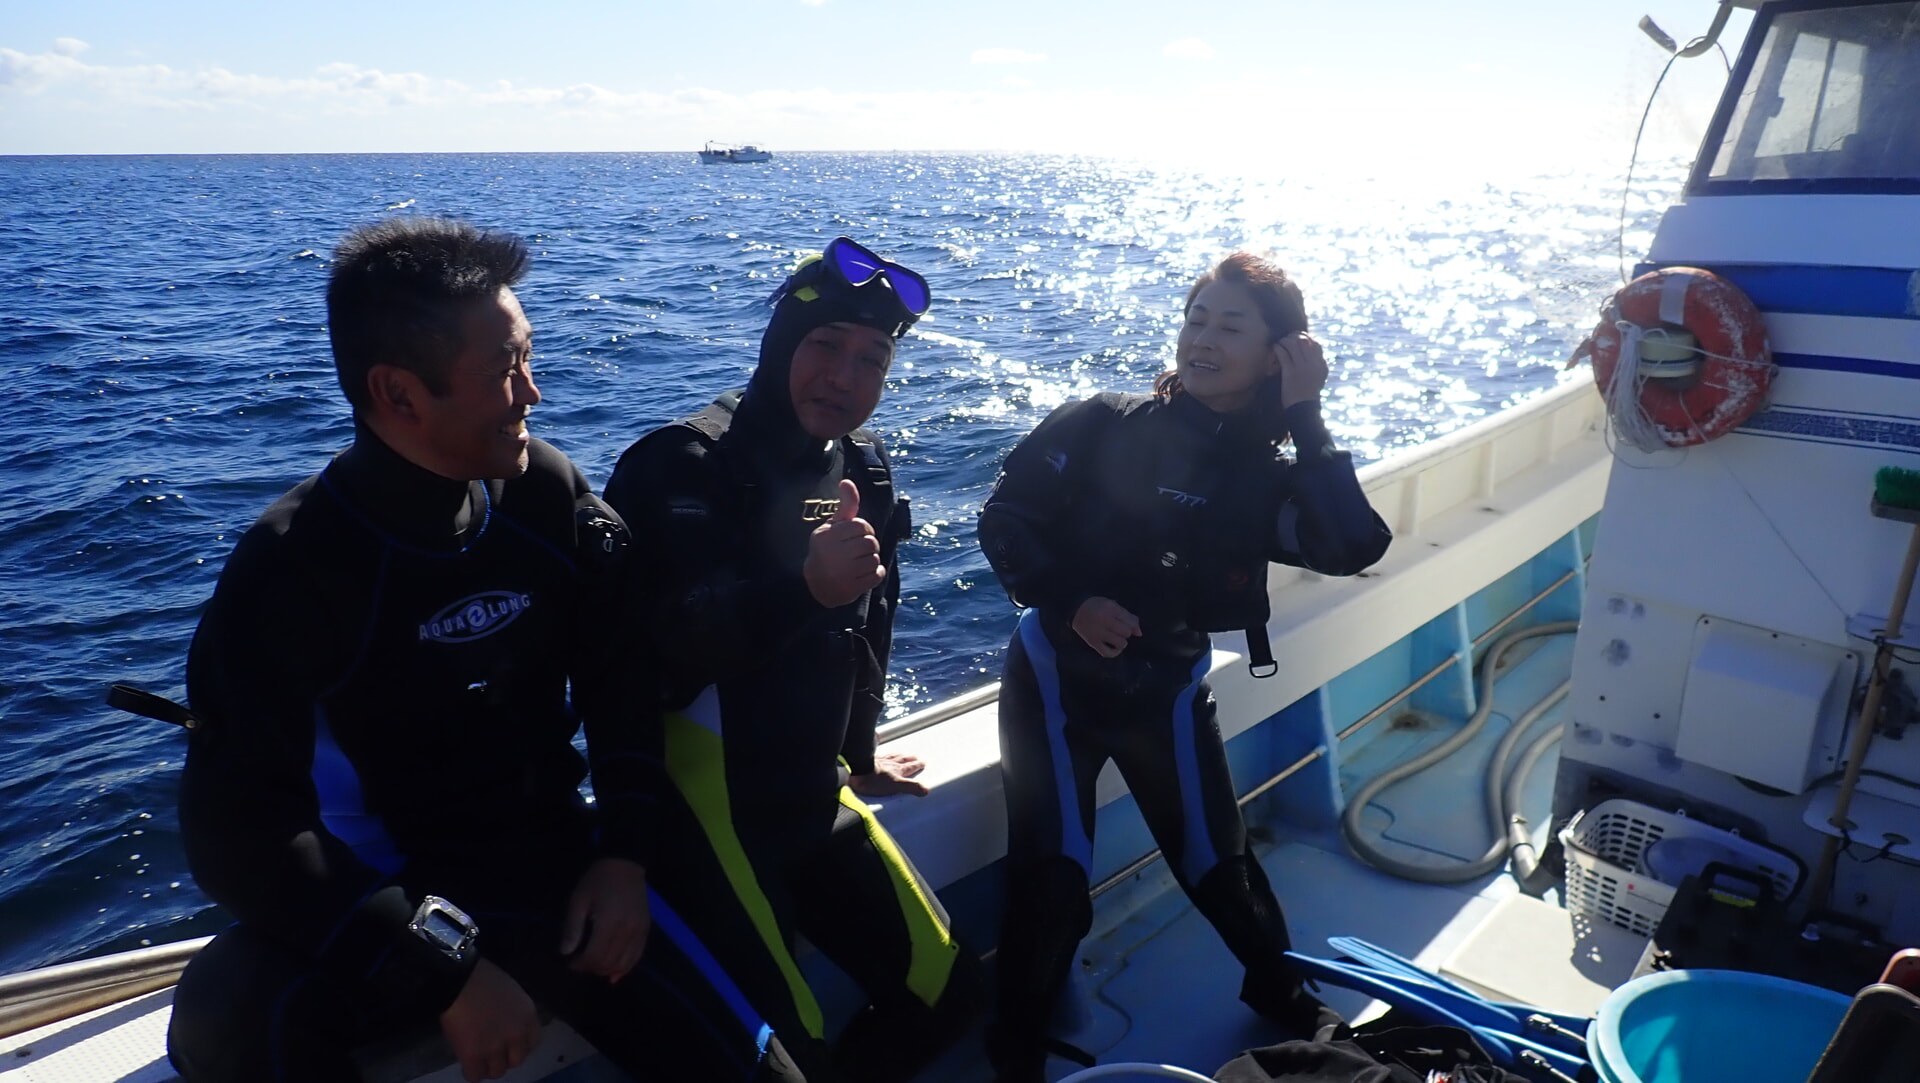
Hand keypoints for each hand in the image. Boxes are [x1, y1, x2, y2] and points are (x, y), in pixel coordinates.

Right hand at [440, 958, 540, 1081]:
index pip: (533, 1043)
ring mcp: (495, 1047)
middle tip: (491, 1052)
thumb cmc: (482, 977)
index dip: (519, 1046)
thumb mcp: (510, 992)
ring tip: (477, 1059)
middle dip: (504, 1058)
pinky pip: (475, 1076)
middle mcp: (517, 1035)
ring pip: (496, 1072)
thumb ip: (514, 1013)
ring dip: (487, 1067)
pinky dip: (470, 1072)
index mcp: (528, 1016)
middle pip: (516, 1061)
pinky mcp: (473, 1056)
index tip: (509, 1045)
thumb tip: (505, 1026)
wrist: (459, 979)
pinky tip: (465, 1063)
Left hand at [559, 857, 649, 983]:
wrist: (624, 864)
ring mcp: (639, 930)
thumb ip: (572, 927)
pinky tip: (613, 973)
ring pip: (624, 963)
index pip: (595, 955)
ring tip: (594, 966)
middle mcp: (628, 929)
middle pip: (609, 962)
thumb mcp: (578, 899)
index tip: (570, 962)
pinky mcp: (646, 929)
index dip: (580, 964)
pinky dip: (625, 968)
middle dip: (592, 968)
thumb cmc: (597, 880)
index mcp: (609, 921)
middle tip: (580, 964)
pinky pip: (637, 956)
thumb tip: (565, 952)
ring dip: (607, 970)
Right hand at [803, 478, 886, 607]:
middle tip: (859, 551)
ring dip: (871, 561)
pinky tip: (863, 574)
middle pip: (871, 543)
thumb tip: (848, 481)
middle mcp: (832, 554)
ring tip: (859, 563)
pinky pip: (877, 575)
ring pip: (875, 559)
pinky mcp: (850, 589)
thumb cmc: (828, 549)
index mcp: (826, 536)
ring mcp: (841, 573)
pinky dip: (875, 574)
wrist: (816, 585)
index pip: (862, 526)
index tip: (858, 536)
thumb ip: (845, 505)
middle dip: (870, 546)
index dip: (865, 530)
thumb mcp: (833, 526)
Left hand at [849, 752, 929, 796]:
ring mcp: (879, 761)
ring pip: (891, 756)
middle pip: (902, 760)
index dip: (917, 765)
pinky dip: (880, 750)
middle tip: (915, 757)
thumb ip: (911, 787)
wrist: (856, 772)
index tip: (922, 763)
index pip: (910, 767)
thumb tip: (926, 790)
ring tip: (901, 754)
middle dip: (909, 759)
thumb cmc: (874, 780)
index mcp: (897, 770)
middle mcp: (889, 763)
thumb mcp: (896, 786)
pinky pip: (877, 753)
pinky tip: (879, 746)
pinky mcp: (868, 760)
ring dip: (898, 755)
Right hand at [1071, 596, 1140, 657]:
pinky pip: (1108, 653)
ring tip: (1117, 637)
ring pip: (1120, 643)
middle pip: (1126, 632)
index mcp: (1109, 607)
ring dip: (1122, 642)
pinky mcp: (1092, 642)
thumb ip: (1128, 616)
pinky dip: (1115, 652)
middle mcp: (1103, 620)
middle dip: (1126, 631)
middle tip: (1120, 629)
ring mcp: (1097, 632)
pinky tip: (1115, 647)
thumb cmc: (1097, 606)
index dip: (1132, 624)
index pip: (1129, 620)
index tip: (1127, 623)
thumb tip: (1139, 633)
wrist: (1076, 610)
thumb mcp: (1112, 605)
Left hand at [1273, 333, 1327, 407]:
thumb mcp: (1319, 378)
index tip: (1298, 338)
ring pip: (1293, 343)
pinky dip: (1278, 347)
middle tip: (1286, 339)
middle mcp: (1313, 364)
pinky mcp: (1290, 372)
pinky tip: (1275, 347)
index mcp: (1321, 365)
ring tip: (1280, 343)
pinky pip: (1283, 353)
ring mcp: (1302, 367)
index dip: (1306, 338)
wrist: (1304, 409)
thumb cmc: (1309, 395)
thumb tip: (1314, 351)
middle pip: (1304, 340)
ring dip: (1284, 341)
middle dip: (1294, 336)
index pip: (1316, 344)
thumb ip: (1318, 365)